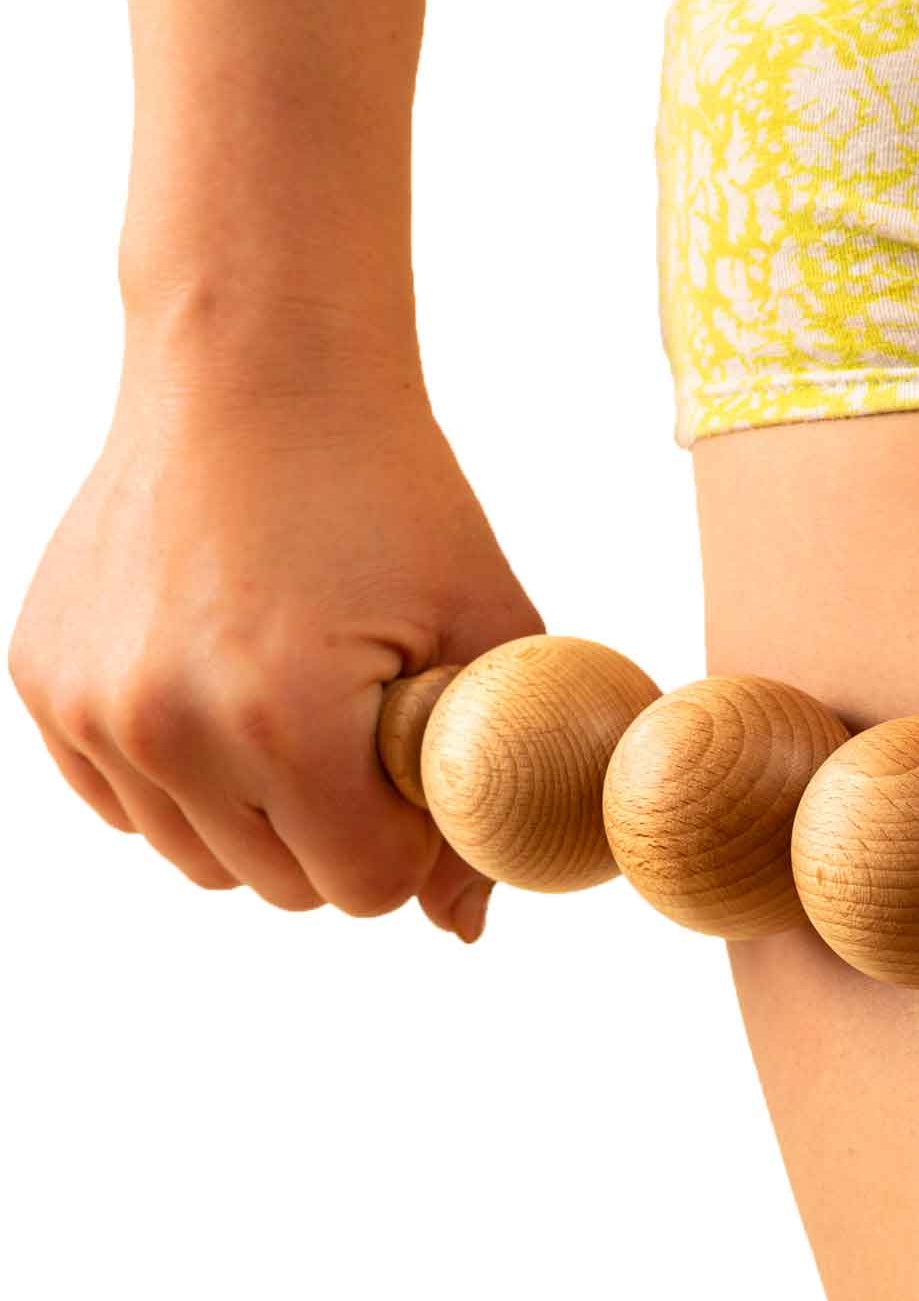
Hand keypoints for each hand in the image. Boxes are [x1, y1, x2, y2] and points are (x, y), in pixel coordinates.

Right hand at [8, 352, 543, 943]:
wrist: (260, 372)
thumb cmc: (394, 492)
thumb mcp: (485, 623)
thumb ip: (491, 783)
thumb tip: (462, 929)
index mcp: (280, 718)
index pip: (364, 889)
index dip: (416, 842)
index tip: (428, 772)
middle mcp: (163, 725)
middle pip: (284, 887)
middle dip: (347, 835)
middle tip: (374, 732)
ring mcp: (88, 705)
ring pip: (201, 859)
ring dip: (265, 817)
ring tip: (305, 708)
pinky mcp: (43, 678)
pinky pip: (129, 803)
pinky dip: (188, 781)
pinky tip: (232, 694)